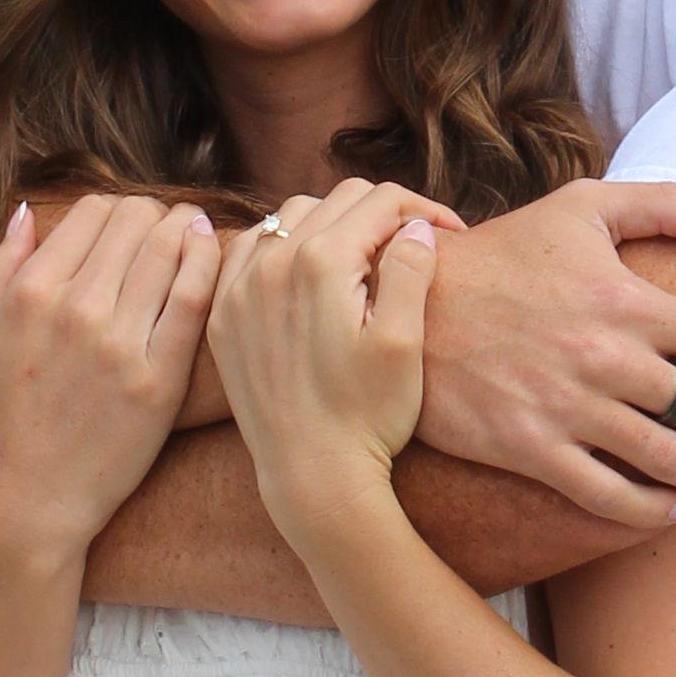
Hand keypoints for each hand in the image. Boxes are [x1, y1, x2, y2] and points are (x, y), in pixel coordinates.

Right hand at [0, 193, 226, 555]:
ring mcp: (118, 344)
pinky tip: (208, 251)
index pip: (92, 213)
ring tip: (190, 230)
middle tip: (163, 224)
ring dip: (183, 228)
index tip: (127, 223)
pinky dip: (205, 262)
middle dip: (152, 214)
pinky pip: (193, 298)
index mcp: (29, 294)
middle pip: (134, 222)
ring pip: (168, 249)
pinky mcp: (159, 378)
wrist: (35, 494)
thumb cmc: (3, 414)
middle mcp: (74, 310)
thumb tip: (24, 211)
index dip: (115, 209)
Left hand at [209, 185, 441, 540]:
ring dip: (333, 224)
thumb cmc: (368, 415)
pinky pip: (249, 250)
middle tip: (413, 246)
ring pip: (291, 217)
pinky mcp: (223, 314)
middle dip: (383, 213)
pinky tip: (305, 270)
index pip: (380, 201)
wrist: (311, 476)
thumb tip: (416, 227)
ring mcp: (240, 287)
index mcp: (322, 262)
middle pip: (337, 200)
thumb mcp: (403, 341)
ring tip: (364, 258)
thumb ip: (410, 269)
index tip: (451, 236)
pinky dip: (281, 246)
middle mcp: (272, 262)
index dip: (424, 210)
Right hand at [409, 181, 675, 528]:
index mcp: (629, 299)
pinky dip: (652, 511)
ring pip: (668, 461)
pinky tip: (672, 510)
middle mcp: (609, 358)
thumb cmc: (501, 254)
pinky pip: (608, 495)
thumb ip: (663, 204)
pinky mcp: (532, 448)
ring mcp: (571, 408)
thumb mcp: (579, 209)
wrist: (405, 303)